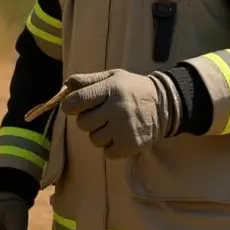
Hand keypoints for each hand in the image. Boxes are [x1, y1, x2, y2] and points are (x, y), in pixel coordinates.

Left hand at [59, 69, 181, 158]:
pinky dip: (111, 147)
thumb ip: (87, 80)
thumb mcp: (112, 77)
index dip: (69, 105)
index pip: (78, 100)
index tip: (71, 106)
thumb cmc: (132, 89)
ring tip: (113, 125)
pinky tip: (121, 135)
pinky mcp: (131, 144)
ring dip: (100, 134)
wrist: (164, 104)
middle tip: (101, 115)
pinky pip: (107, 152)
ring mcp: (125, 128)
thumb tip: (65, 85)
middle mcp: (118, 108)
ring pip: (94, 139)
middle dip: (87, 120)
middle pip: (83, 123)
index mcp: (111, 89)